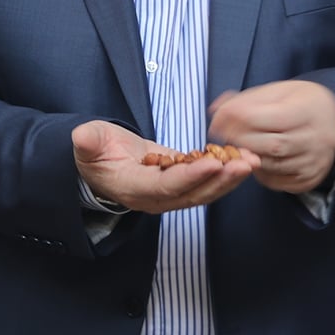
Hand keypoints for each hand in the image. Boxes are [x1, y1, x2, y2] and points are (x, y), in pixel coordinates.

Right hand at [72, 120, 261, 214]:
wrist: (103, 162)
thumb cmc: (95, 153)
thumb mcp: (87, 144)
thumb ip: (87, 142)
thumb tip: (82, 136)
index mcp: (133, 188)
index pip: (164, 186)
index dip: (189, 177)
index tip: (212, 164)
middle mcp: (155, 198)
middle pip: (193, 194)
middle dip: (221, 180)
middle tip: (245, 164)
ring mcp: (171, 194)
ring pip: (205, 191)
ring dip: (230, 178)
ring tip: (252, 161)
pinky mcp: (182, 184)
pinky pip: (207, 181)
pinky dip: (227, 172)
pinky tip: (245, 158)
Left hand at [208, 80, 334, 194]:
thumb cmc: (299, 102)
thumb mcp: (276, 91)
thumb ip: (246, 100)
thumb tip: (216, 111)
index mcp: (307, 111)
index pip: (266, 118)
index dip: (236, 119)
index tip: (218, 119)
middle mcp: (316, 139)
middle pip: (268, 145)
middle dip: (238, 140)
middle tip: (221, 135)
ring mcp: (314, 162)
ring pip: (270, 166)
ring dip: (246, 158)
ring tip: (235, 147)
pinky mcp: (309, 179)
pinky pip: (277, 181)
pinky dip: (259, 173)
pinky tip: (254, 160)